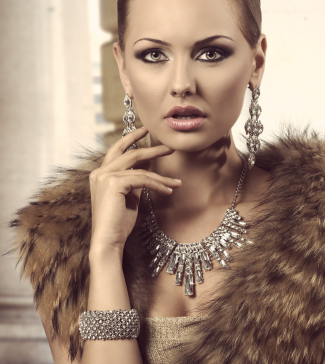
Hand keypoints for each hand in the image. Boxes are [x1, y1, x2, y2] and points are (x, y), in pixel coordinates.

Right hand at [88, 127, 181, 254]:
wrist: (108, 241)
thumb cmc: (118, 222)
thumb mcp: (129, 196)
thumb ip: (135, 180)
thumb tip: (147, 166)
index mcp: (100, 174)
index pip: (117, 150)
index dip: (131, 139)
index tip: (144, 131)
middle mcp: (99, 172)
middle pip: (130, 154)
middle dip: (152, 149)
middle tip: (169, 147)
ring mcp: (104, 176)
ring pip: (139, 167)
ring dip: (161, 175)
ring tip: (176, 181)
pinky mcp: (114, 183)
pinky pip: (142, 179)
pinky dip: (158, 185)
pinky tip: (168, 191)